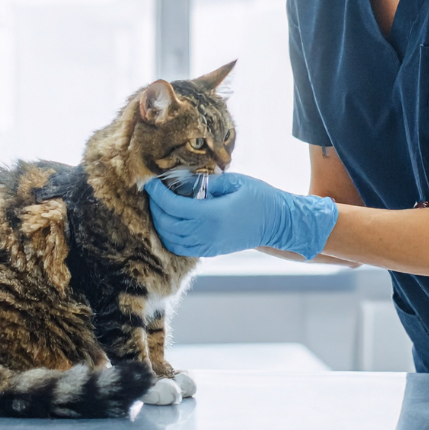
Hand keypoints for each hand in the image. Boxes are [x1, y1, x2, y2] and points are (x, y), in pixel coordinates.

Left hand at [143, 173, 338, 258]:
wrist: (278, 224)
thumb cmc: (260, 197)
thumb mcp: (235, 181)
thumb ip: (206, 181)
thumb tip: (181, 178)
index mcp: (213, 214)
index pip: (174, 206)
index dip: (158, 194)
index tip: (149, 182)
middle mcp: (208, 234)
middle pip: (167, 224)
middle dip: (155, 207)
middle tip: (152, 192)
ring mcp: (208, 245)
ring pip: (171, 239)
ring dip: (160, 223)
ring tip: (159, 206)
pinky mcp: (210, 251)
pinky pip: (180, 247)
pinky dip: (169, 236)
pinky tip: (171, 221)